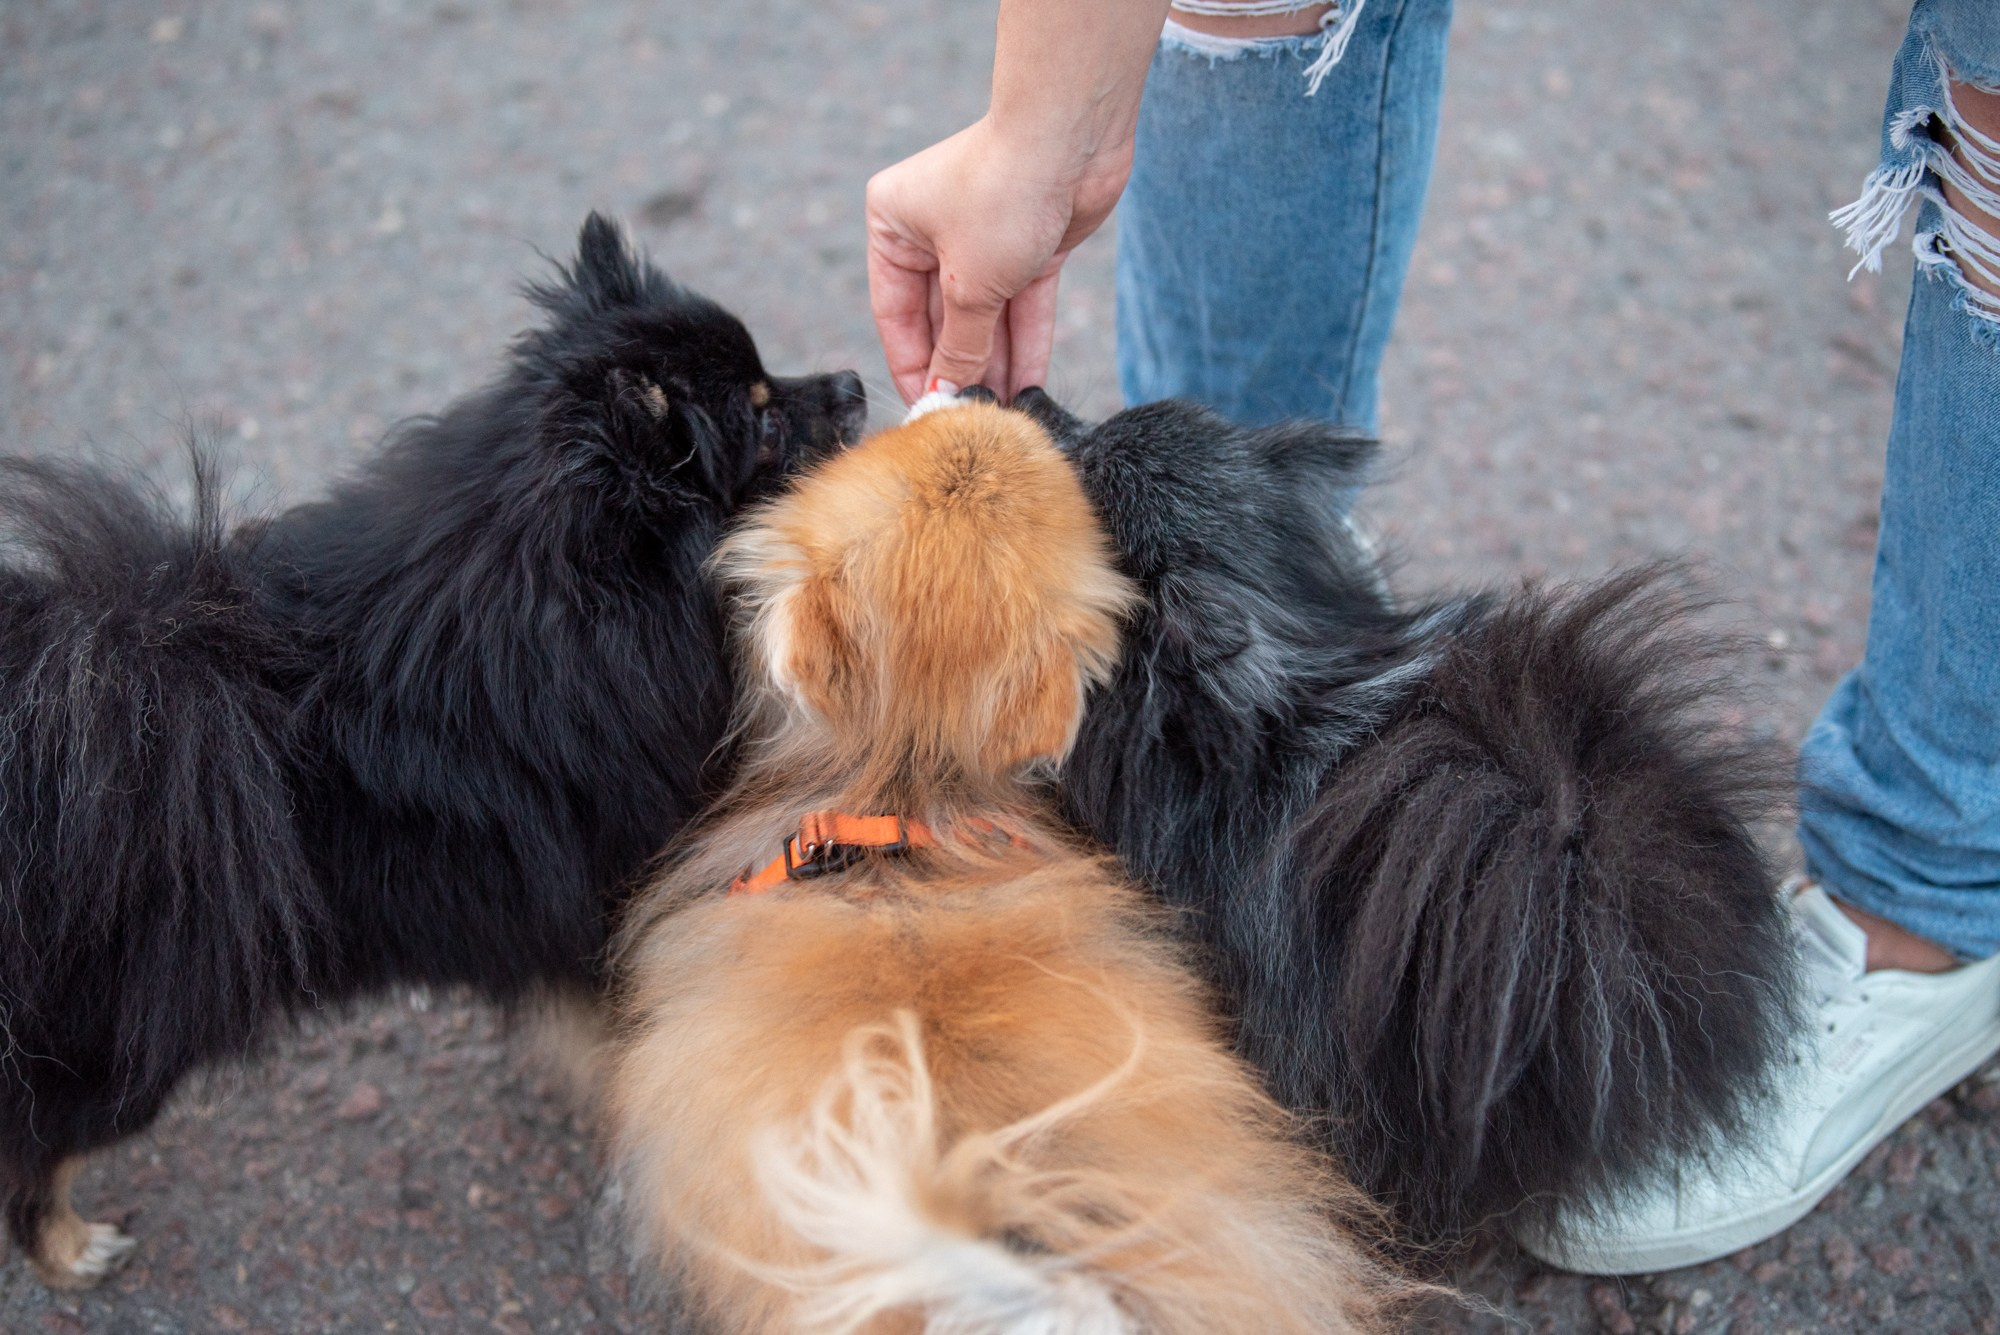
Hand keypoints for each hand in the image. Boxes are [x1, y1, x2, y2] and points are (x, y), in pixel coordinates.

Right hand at [866, 116, 1130, 403]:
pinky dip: (1027, 343)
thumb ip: (958, 346)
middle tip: (973, 422)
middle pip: (944, 320)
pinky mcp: (1031, 245)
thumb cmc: (1003, 192)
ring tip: (1005, 417)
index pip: (895, 314)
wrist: (1072, 137)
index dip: (913, 367)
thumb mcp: (971, 284)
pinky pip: (1023, 306)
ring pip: (988, 317)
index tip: (926, 413)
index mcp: (894, 226)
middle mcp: (933, 230)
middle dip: (962, 370)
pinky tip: (1030, 387)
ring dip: (997, 365)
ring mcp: (985, 239)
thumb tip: (946, 395)